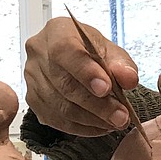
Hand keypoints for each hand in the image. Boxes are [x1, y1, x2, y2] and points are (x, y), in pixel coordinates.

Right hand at [24, 17, 138, 135]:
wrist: (76, 58)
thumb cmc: (93, 51)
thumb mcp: (112, 50)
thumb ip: (122, 64)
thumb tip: (129, 79)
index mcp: (57, 32)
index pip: (66, 52)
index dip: (86, 72)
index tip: (106, 89)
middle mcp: (38, 54)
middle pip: (64, 84)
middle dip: (97, 104)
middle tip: (121, 117)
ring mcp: (31, 79)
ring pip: (60, 106)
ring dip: (92, 119)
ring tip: (115, 123)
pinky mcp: (33, 100)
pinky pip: (56, 120)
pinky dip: (81, 127)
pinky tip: (101, 127)